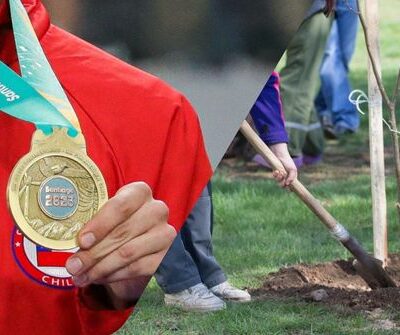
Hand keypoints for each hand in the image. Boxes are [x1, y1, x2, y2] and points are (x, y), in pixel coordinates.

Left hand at [65, 182, 175, 307]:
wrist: (141, 244)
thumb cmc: (118, 225)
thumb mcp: (107, 218)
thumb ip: (94, 227)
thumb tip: (77, 247)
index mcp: (139, 193)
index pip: (121, 206)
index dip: (100, 224)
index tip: (82, 241)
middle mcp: (156, 210)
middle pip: (122, 232)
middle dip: (93, 252)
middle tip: (73, 266)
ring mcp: (164, 233)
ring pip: (128, 252)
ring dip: (100, 268)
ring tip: (81, 276)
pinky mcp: (166, 256)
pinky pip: (137, 268)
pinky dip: (114, 275)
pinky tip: (99, 278)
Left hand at [269, 143, 297, 187]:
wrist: (280, 155)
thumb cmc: (288, 162)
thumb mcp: (292, 169)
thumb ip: (291, 177)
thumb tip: (287, 184)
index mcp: (292, 178)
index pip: (291, 186)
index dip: (290, 189)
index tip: (289, 189)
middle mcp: (286, 177)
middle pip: (284, 186)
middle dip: (283, 184)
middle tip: (283, 181)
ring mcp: (280, 175)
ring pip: (279, 181)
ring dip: (279, 179)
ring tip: (280, 173)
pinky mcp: (275, 173)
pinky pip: (274, 177)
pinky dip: (275, 175)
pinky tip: (276, 171)